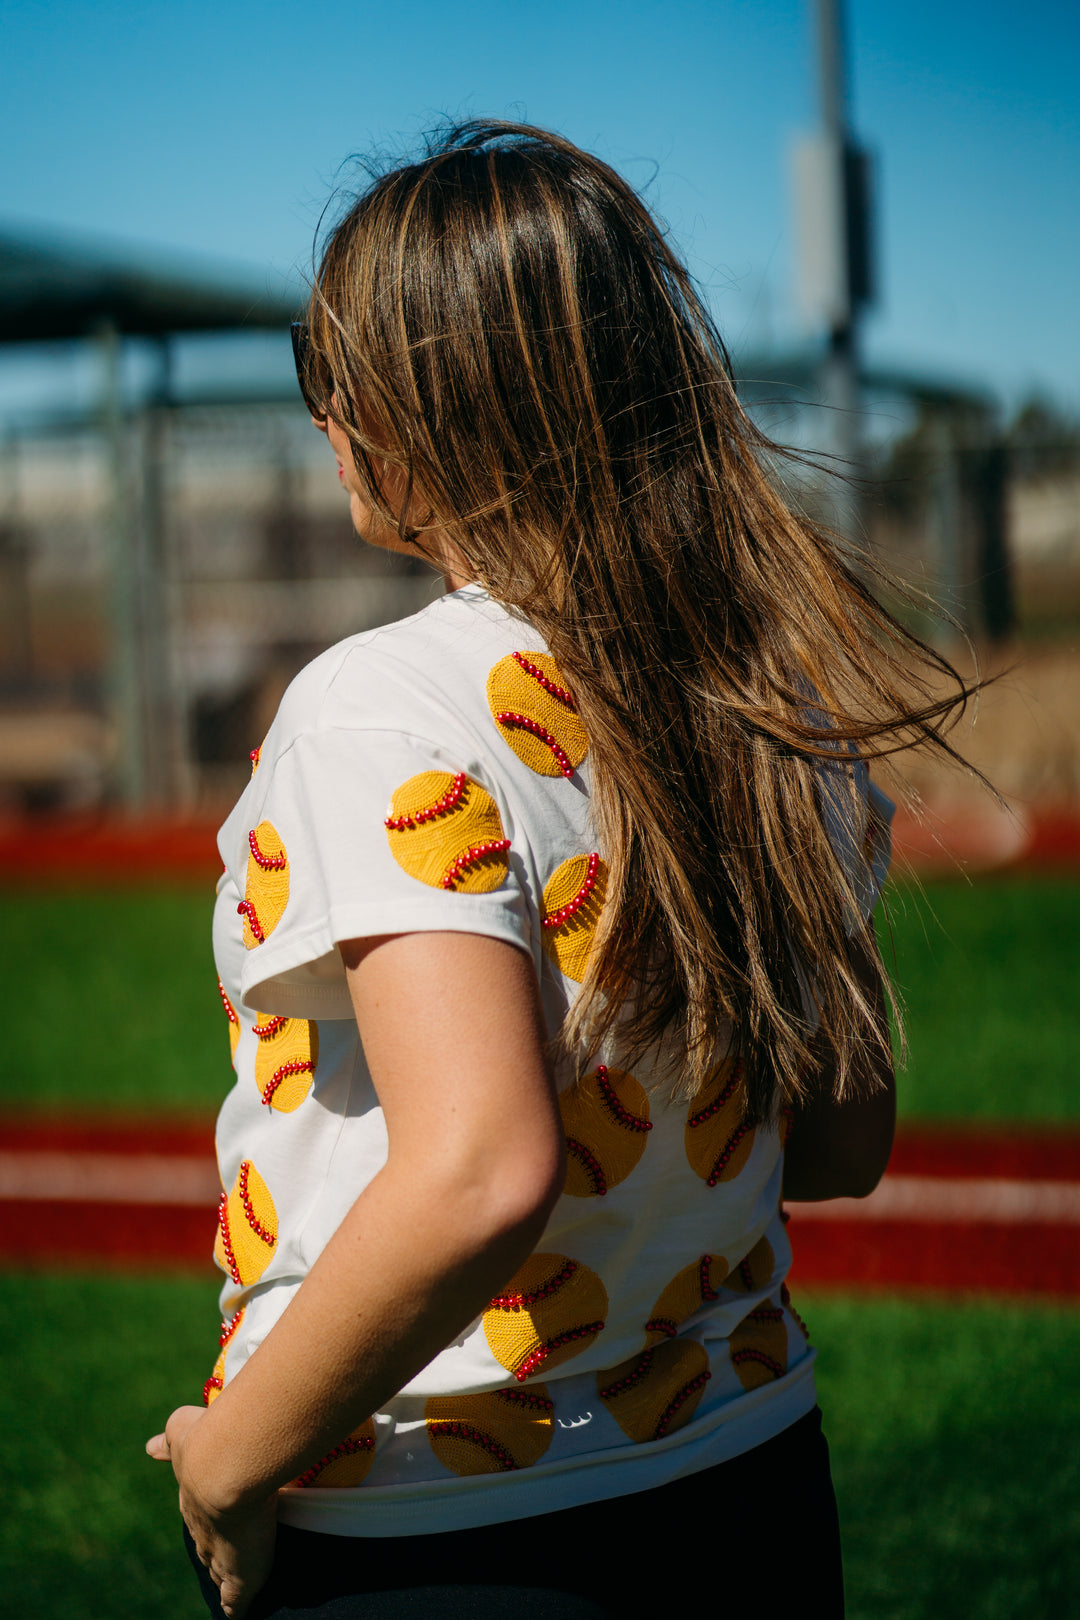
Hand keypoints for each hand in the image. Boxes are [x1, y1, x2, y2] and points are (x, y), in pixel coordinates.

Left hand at [147, 1405, 277, 1618]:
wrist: (224, 1465)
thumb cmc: (209, 1440)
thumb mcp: (182, 1429)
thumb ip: (169, 1439)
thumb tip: (149, 1447)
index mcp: (192, 1497)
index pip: (196, 1514)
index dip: (202, 1521)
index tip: (204, 1524)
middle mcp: (201, 1527)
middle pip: (204, 1545)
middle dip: (210, 1549)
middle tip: (217, 1557)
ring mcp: (219, 1553)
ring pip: (218, 1570)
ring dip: (222, 1576)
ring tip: (225, 1584)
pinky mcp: (239, 1573)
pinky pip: (235, 1598)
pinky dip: (234, 1605)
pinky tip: (235, 1613)